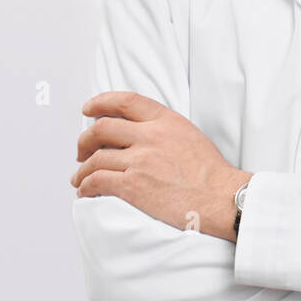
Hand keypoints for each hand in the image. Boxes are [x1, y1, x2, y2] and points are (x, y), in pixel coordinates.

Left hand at [71, 91, 251, 240]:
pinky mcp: (133, 185)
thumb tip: (138, 133)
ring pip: (96, 158)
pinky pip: (97, 181)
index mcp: (167, 121)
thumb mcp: (190, 135)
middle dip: (85, 140)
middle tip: (81, 150)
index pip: (126, 101)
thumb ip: (164, 129)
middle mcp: (151, 136)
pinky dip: (85, 185)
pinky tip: (85, 190)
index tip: (89, 109)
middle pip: (102, 128)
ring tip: (80, 177)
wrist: (221, 199)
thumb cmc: (210, 174)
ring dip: (82, 169)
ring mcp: (141, 160)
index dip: (101, 102)